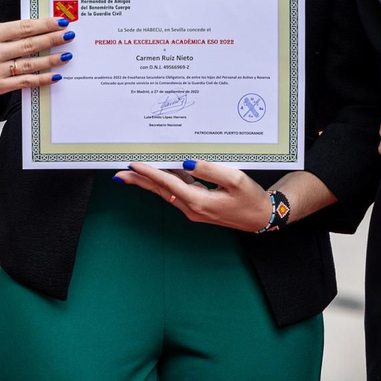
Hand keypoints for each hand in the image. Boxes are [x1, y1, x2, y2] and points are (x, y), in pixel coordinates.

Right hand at [0, 17, 73, 96]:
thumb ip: (8, 31)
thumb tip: (39, 28)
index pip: (23, 28)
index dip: (45, 24)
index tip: (61, 22)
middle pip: (29, 45)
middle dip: (52, 39)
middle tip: (69, 36)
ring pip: (30, 64)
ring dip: (51, 59)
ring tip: (66, 54)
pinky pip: (25, 82)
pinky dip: (42, 78)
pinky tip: (55, 75)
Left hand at [114, 159, 272, 231]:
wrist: (261, 217)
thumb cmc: (251, 198)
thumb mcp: (235, 180)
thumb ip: (210, 169)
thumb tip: (187, 163)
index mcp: (199, 201)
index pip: (168, 184)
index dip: (150, 173)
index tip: (133, 164)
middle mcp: (192, 208)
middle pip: (160, 191)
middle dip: (139, 181)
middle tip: (118, 173)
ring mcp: (193, 209)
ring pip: (165, 192)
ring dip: (148, 183)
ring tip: (130, 174)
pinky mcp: (198, 206)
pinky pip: (175, 193)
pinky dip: (163, 184)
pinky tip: (157, 175)